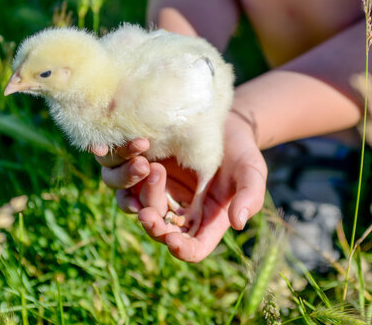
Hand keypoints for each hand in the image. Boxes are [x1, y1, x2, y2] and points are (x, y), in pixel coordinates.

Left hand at [99, 112, 267, 261]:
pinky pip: (120, 178)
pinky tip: (132, 153)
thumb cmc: (241, 151)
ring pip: (132, 205)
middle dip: (152, 222)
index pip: (191, 248)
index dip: (182, 250)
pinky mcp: (140, 170)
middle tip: (149, 208)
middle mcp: (176, 211)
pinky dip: (121, 169)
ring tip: (146, 164)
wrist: (222, 122)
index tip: (173, 241)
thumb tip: (237, 223)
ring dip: (136, 191)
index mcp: (205, 221)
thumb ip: (248, 196)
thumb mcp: (251, 172)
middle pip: (158, 229)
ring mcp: (156, 191)